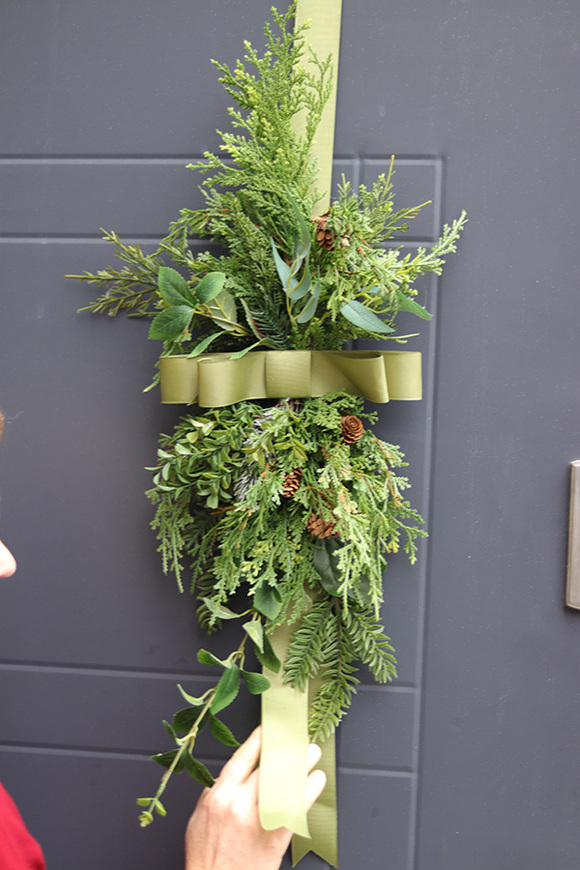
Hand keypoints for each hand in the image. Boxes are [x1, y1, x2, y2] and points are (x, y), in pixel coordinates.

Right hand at [184, 726, 325, 869]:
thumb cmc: (206, 855)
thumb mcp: (201, 814)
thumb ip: (220, 789)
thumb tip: (239, 770)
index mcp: (219, 795)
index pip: (244, 756)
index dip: (262, 737)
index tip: (273, 726)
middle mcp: (238, 804)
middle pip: (269, 765)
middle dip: (288, 747)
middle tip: (301, 737)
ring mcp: (258, 821)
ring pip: (286, 782)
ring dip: (303, 764)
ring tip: (312, 753)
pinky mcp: (275, 838)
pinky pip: (297, 808)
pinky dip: (309, 791)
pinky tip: (316, 780)